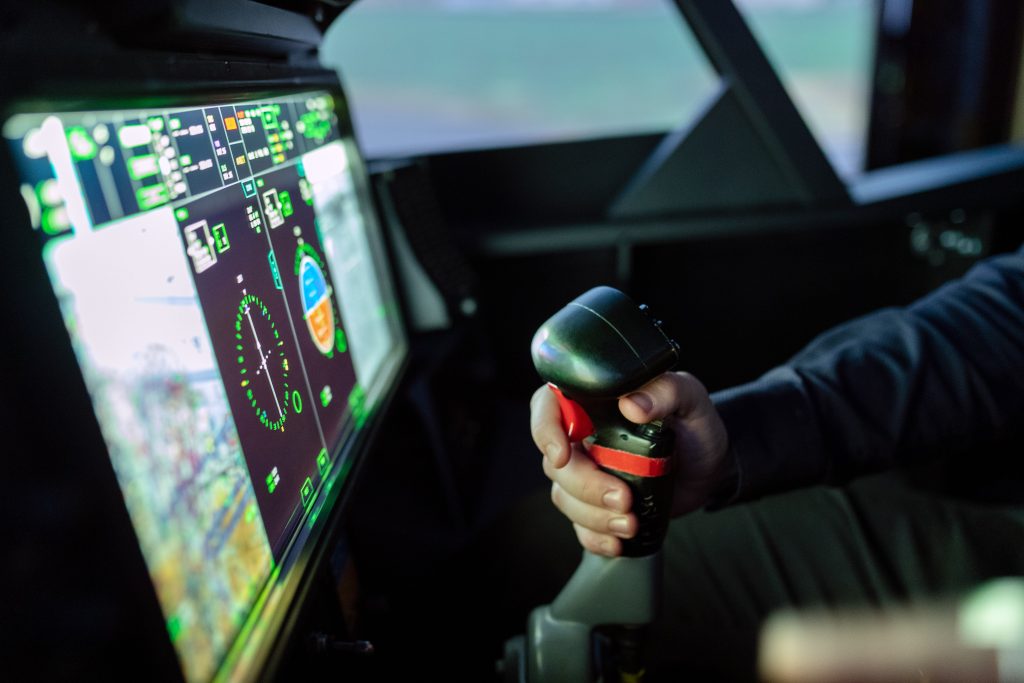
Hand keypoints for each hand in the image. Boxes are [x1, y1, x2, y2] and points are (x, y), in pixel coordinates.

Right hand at [530, 371, 730, 556]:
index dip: (545, 430)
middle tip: (623, 497)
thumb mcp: (690, 399)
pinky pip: (580, 525)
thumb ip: (666, 391)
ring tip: (631, 521)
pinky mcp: (597, 504)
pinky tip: (619, 541)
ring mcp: (587, 472)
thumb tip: (633, 405)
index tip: (562, 455)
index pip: (548, 406)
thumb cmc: (694, 425)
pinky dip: (596, 537)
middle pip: (555, 462)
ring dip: (594, 515)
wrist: (710, 467)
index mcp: (593, 402)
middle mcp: (582, 436)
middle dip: (585, 485)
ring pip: (564, 497)